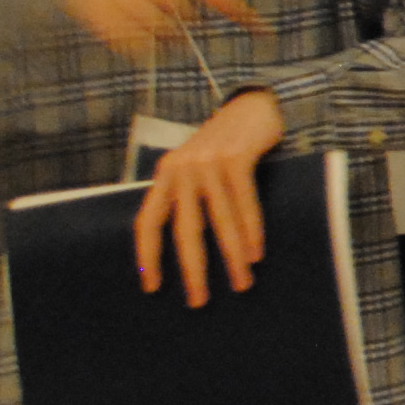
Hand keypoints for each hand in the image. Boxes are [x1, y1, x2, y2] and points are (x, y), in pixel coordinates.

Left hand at [136, 90, 284, 306]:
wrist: (253, 103)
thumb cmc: (226, 143)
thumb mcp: (197, 167)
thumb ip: (188, 195)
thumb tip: (188, 244)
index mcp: (166, 174)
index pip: (148, 222)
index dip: (148, 256)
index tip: (152, 288)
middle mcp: (182, 169)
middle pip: (184, 228)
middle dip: (192, 268)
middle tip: (199, 300)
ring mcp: (209, 162)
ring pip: (220, 220)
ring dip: (232, 256)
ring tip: (242, 284)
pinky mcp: (236, 157)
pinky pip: (244, 202)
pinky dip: (252, 230)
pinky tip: (257, 253)